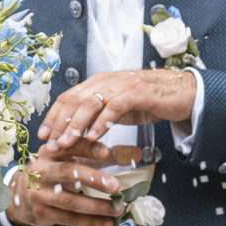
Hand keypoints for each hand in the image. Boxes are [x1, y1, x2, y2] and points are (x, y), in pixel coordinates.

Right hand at [6, 141, 129, 225]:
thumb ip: (98, 155)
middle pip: (68, 173)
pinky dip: (90, 222)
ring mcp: (39, 193)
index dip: (88, 149)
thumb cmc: (50, 174)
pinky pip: (69, 219)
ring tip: (117, 208)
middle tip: (115, 186)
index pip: (70, 147)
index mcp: (50, 152)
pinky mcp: (42, 213)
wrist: (18, 195)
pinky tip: (107, 222)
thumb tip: (134, 153)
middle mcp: (42, 171)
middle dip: (93, 178)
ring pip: (70, 201)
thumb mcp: (67, 159)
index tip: (107, 153)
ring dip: (96, 206)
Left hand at [37, 68, 195, 153]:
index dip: (53, 116)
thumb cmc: (147, 102)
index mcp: (98, 83)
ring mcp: (121, 85)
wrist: (182, 92)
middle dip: (60, 123)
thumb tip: (77, 134)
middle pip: (74, 100)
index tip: (43, 135)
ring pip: (90, 103)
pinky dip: (102, 123)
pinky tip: (94, 137)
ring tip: (67, 143)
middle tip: (51, 144)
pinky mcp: (137, 93)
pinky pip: (114, 107)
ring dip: (76, 125)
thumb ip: (98, 115)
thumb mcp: (117, 109)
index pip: (68, 97)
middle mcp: (105, 81)